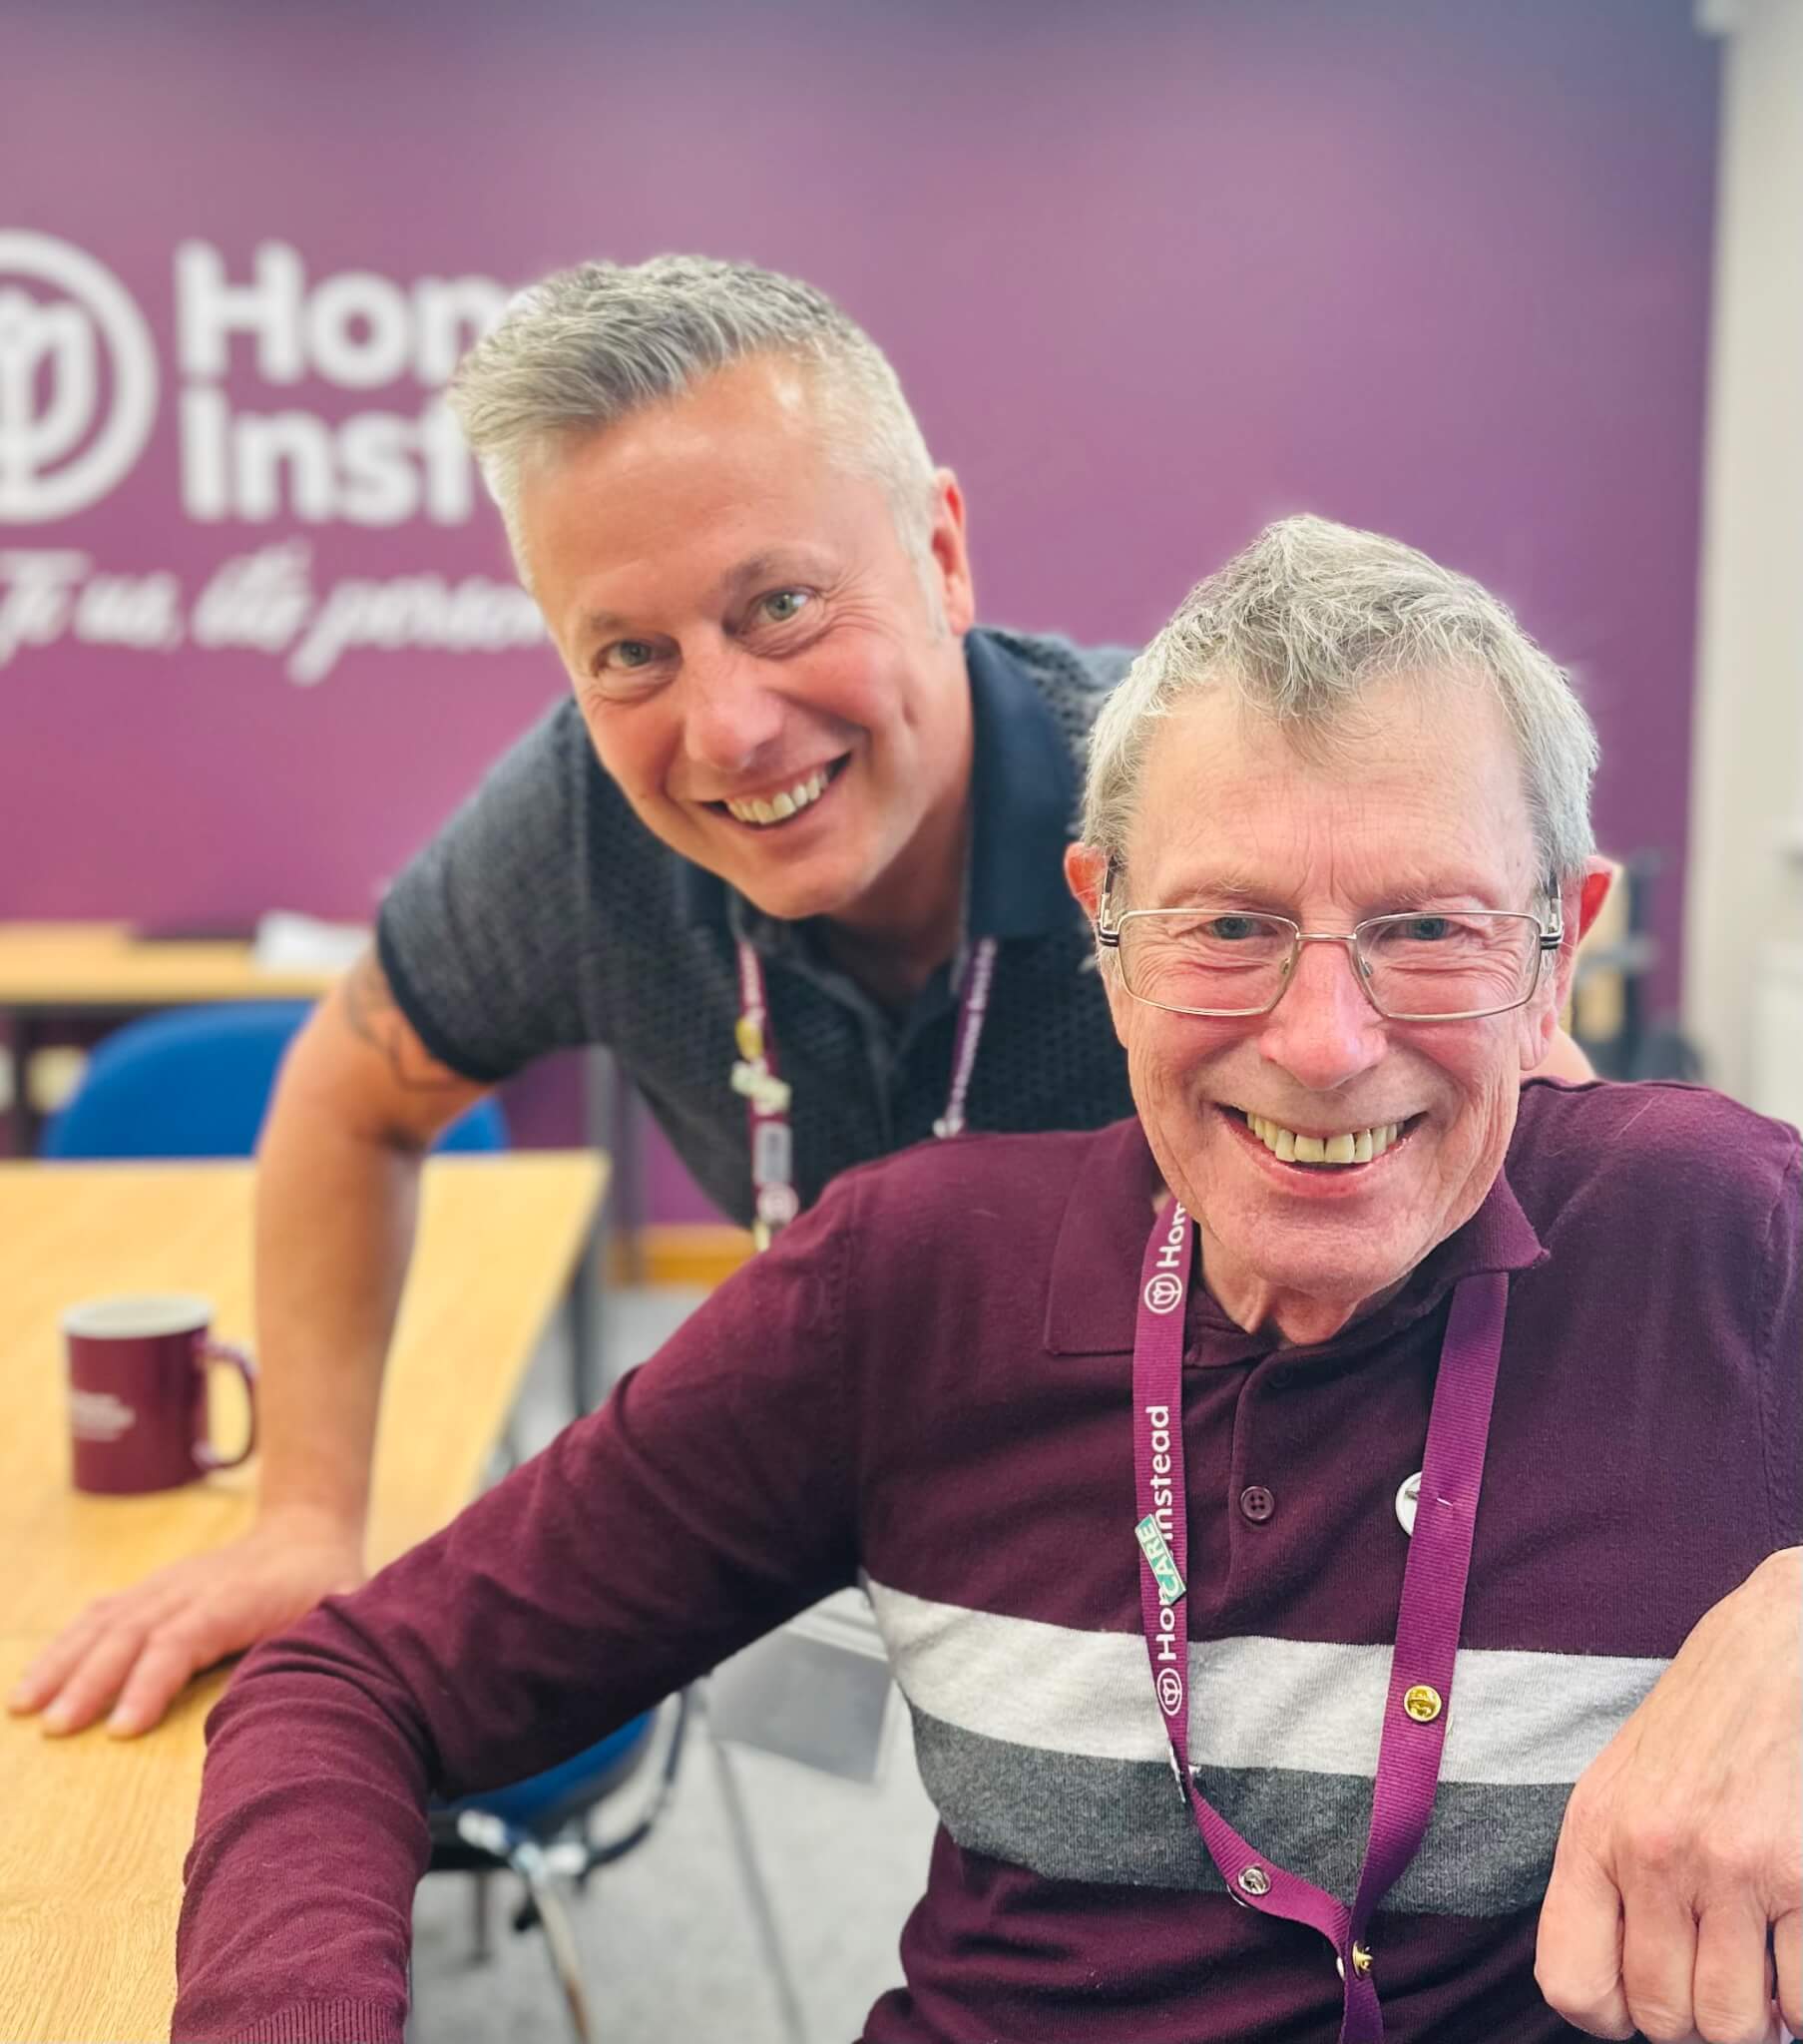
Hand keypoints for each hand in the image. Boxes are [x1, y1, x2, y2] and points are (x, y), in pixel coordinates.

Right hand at [8, 1510, 365, 1737]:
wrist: (306, 1531)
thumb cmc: (326, 1585)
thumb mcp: (341, 1610)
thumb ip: (327, 1644)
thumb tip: (318, 1688)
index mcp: (235, 1600)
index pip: (183, 1640)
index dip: (151, 1682)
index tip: (123, 1729)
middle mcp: (191, 1589)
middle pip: (132, 1634)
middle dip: (91, 1681)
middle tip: (59, 1729)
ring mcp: (166, 1586)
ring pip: (105, 1622)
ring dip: (64, 1662)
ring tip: (25, 1707)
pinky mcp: (152, 1591)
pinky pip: (101, 1614)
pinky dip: (65, 1644)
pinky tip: (36, 1678)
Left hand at [1537, 1548, 1801, 2042]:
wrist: (1780, 1649)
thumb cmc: (1702, 1727)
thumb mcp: (1623, 1789)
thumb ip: (1611, 1883)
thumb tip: (1628, 2002)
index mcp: (1596, 1833)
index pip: (1573, 1986)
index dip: (1616, 2016)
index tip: (1650, 1995)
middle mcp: (1655, 1853)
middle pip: (1668, 2020)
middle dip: (1702, 2017)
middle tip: (1726, 1971)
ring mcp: (1734, 1865)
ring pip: (1738, 2026)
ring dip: (1760, 2014)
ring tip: (1766, 1964)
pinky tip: (1800, 1944)